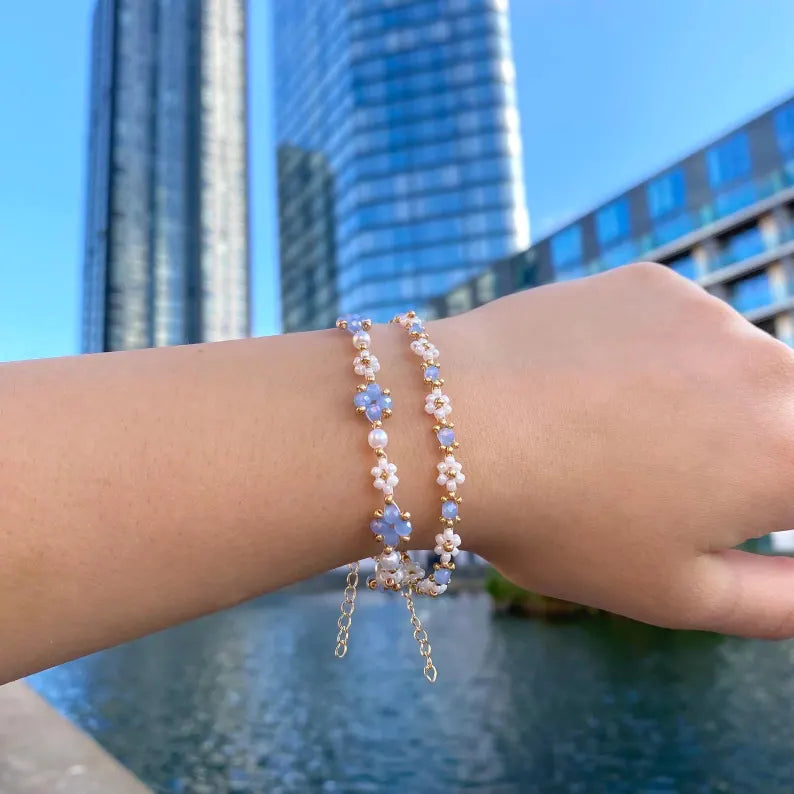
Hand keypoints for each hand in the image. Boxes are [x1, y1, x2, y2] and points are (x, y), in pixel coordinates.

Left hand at [448, 263, 793, 636]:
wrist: (451, 426)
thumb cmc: (559, 521)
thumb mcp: (677, 593)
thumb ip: (778, 599)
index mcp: (790, 457)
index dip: (762, 500)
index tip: (707, 507)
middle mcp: (771, 371)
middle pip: (783, 419)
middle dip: (745, 454)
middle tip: (659, 478)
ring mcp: (709, 315)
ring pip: (733, 369)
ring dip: (701, 400)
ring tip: (609, 432)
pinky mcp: (653, 284)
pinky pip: (679, 329)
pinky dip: (653, 358)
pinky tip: (588, 384)